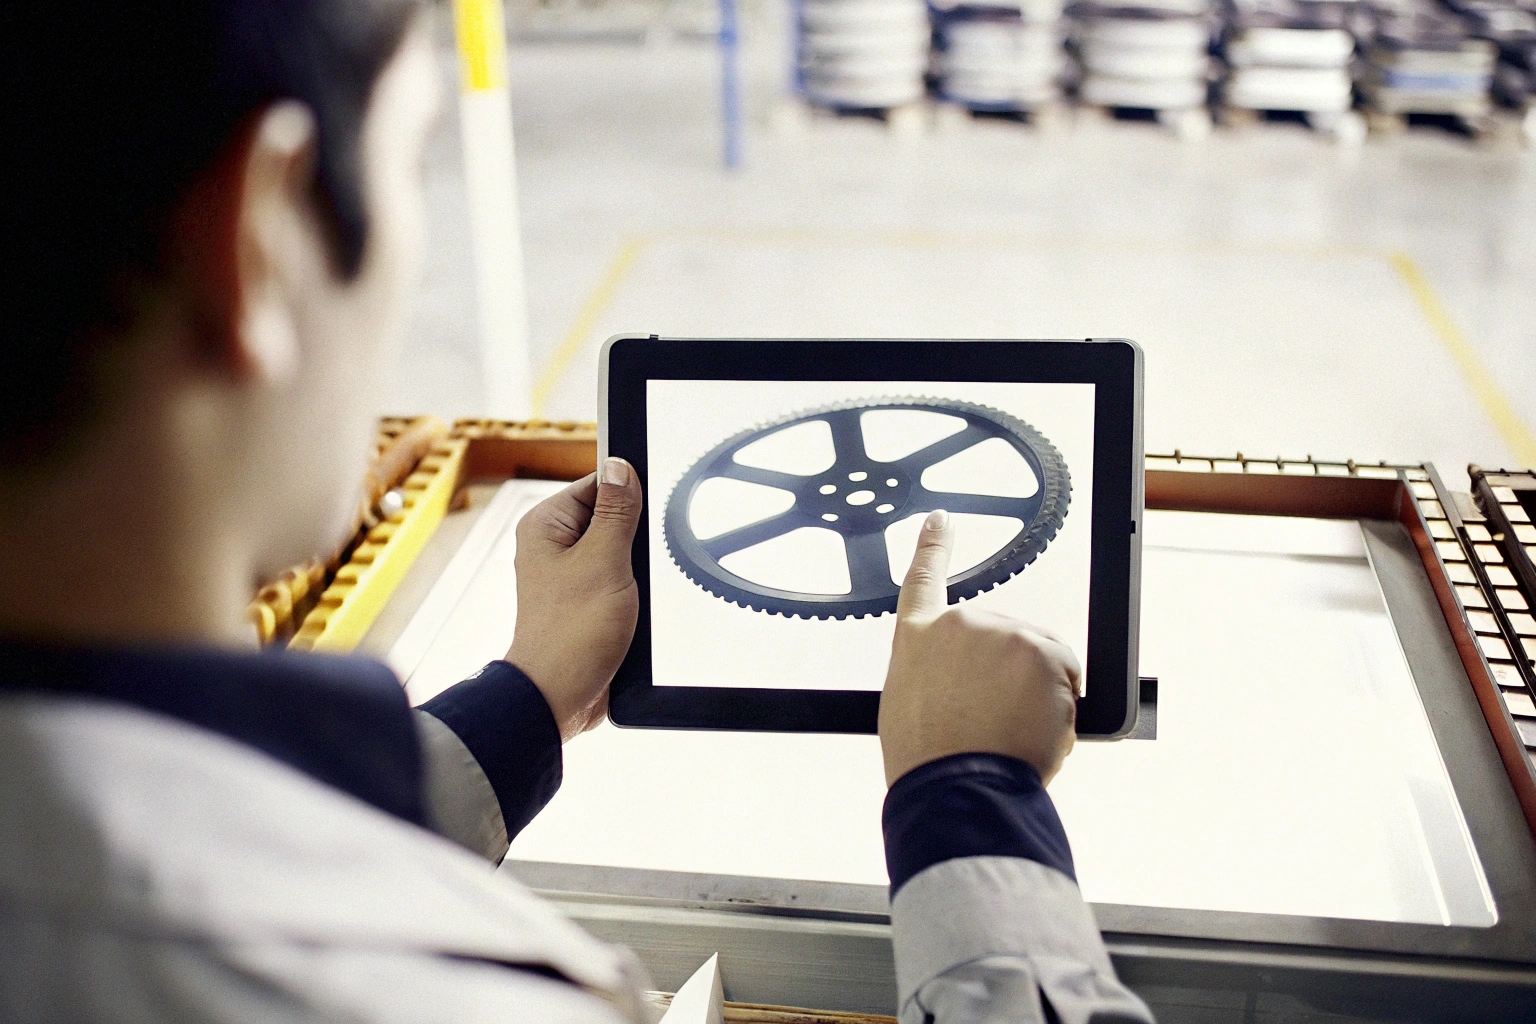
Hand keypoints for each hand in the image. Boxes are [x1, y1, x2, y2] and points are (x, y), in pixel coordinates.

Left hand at [507, 458, 641, 741]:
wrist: (560, 694)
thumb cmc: (572, 632)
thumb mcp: (604, 559)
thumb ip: (617, 510)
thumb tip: (620, 466)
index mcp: (546, 525)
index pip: (597, 485)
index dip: (628, 497)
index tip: (645, 517)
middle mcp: (552, 547)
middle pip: (611, 519)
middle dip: (634, 539)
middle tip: (634, 564)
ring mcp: (568, 576)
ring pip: (619, 553)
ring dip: (635, 570)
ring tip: (629, 593)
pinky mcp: (584, 602)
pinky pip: (617, 581)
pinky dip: (632, 592)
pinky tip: (633, 609)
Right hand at [878, 509, 1081, 786]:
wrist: (955, 784)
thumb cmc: (931, 762)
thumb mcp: (911, 710)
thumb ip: (938, 678)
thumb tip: (966, 683)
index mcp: (916, 640)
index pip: (923, 581)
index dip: (933, 547)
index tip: (941, 520)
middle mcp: (958, 625)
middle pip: (1004, 643)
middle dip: (1009, 680)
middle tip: (989, 724)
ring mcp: (1001, 632)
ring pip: (1039, 662)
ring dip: (1036, 695)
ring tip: (1006, 732)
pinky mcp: (1040, 647)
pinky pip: (1067, 676)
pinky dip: (1061, 705)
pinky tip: (1031, 727)